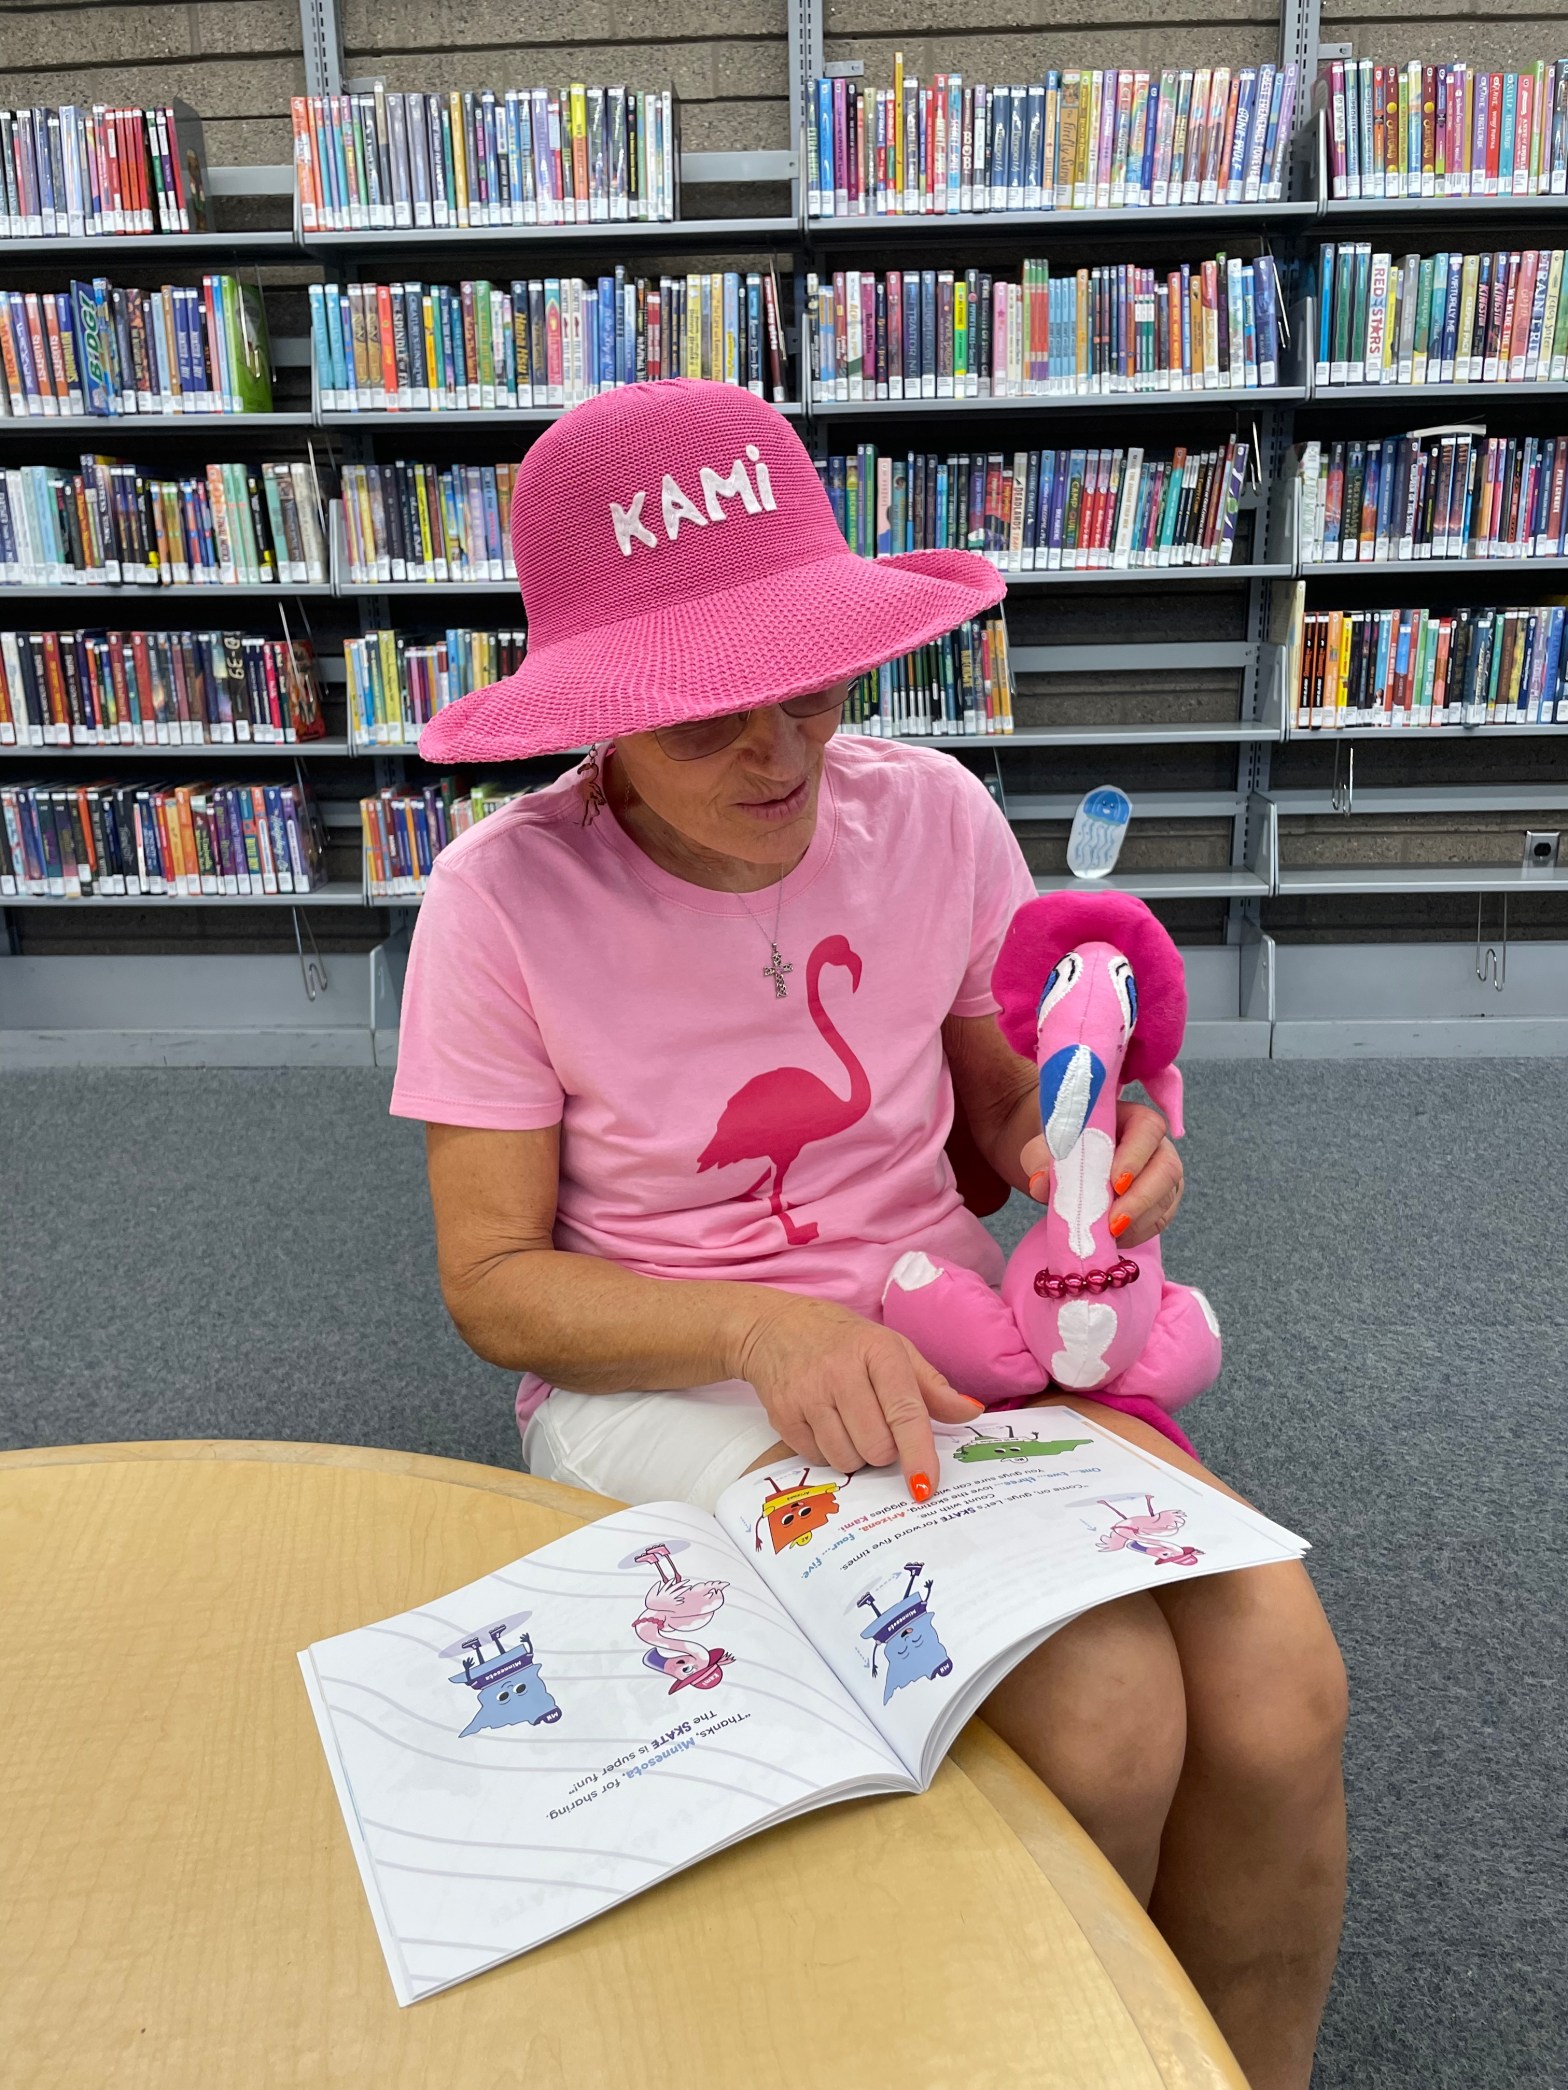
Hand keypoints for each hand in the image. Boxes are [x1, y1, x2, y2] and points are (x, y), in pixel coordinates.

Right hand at [734, 1294, 981, 1499]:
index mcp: (878, 1352)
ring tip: (849, 1423)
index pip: (904, 1411)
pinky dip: (828, 1452)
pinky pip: (818, 1459)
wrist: (776, 1328)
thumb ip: (932, 1387)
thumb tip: (971, 1413)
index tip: (925, 1485)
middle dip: (885, 1450)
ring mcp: (807, 1394)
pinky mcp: (782, 1415)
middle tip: (877, 1426)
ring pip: (847, 1459)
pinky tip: (825, 1424)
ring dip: (856, 1454)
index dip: (918, 1452)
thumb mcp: (893, 1350)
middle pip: (877, 1447)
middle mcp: (840, 1371)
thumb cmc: (845, 1341)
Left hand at [1020, 1100, 1183, 1250]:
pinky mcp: (1162, 1203)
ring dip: (1139, 1220)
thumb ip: (1039, 1159)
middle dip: (1141, 1198)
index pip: (1148, 1128)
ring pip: (1166, 1197)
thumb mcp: (1043, 1147)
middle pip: (1167, 1168)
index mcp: (1131, 1119)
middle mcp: (1155, 1145)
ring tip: (1108, 1234)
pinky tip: (1115, 1238)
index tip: (1115, 1183)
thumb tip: (1039, 1183)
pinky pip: (1160, 1220)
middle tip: (1113, 1222)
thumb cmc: (1062, 1148)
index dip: (1136, 1156)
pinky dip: (1138, 1233)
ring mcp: (1162, 1175)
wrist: (1067, 1167)